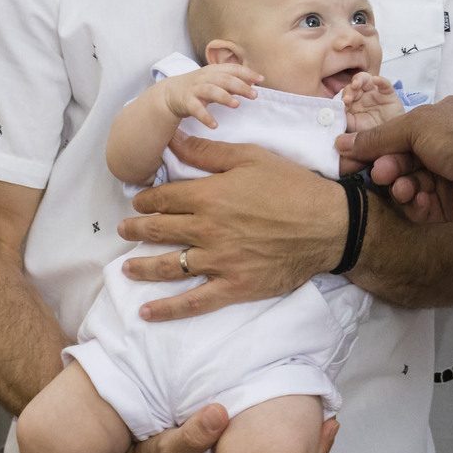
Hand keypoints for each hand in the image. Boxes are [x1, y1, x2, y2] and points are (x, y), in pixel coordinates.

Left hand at [118, 134, 343, 320]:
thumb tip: (173, 139)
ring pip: (168, 266)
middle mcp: (207, 230)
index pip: (163, 199)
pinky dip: (168, 309)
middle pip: (159, 232)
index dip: (146, 200)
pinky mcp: (234, 286)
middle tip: (124, 231)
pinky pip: (194, 302)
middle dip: (135, 231)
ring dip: (141, 267)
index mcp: (209, 197)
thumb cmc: (293, 187)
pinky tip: (147, 312)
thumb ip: (207, 153)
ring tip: (127, 269)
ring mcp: (219, 261)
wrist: (328, 225)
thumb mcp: (251, 158)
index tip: (139, 203)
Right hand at [160, 64, 261, 128]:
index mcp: (214, 71)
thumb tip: (254, 84)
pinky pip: (196, 109)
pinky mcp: (186, 101)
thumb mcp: (215, 82)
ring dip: (224, 97)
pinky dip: (205, 117)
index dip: (247, 73)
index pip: (232, 69)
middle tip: (254, 95)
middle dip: (240, 86)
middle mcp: (205, 77)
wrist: (170, 93)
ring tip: (236, 104)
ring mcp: (195, 89)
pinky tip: (214, 125)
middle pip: (224, 79)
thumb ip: (233, 82)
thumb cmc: (198, 87)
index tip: (261, 80)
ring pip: (211, 90)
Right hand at [334, 95, 452, 232]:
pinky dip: (417, 203)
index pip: (403, 131)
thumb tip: (341, 144)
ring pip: (410, 182)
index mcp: (444, 117)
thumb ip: (378, 137)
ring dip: (401, 185)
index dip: (378, 143)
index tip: (354, 155)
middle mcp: (448, 145)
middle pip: (403, 158)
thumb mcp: (415, 125)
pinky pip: (423, 205)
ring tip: (401, 188)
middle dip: (389, 166)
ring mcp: (450, 176)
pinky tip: (419, 199)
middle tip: (379, 174)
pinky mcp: (452, 205)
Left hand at [342, 72, 404, 134]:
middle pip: (352, 86)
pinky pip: (384, 83)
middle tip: (347, 99)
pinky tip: (376, 80)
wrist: (390, 137)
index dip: (341, 98)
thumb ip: (345, 120)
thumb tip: (334, 113)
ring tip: (356, 85)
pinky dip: (380, 80)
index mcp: (353, 104)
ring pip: (365, 79)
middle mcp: (362, 96)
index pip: (344, 96)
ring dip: (359, 80)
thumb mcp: (355, 128)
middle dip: (349, 91)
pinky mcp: (388, 92)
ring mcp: (375, 93)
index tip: (342, 105)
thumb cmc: (373, 133)